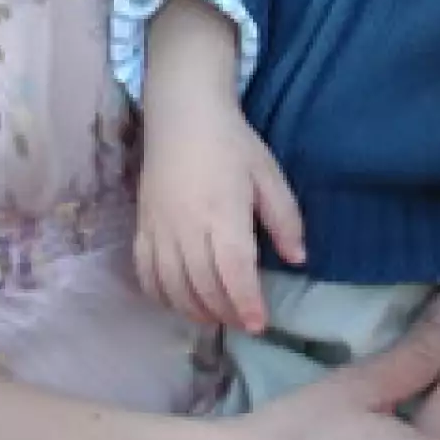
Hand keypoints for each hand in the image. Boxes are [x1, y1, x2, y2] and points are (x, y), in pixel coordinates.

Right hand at [135, 104, 303, 334]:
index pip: (233, 271)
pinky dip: (161, 296)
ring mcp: (160, 229)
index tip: (259, 324)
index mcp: (223, 213)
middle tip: (243, 322)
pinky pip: (145, 273)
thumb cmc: (231, 144)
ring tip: (215, 317)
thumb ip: (285, 218)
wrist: (182, 115)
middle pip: (203, 286)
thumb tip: (297, 258)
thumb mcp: (268, 174)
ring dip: (195, 310)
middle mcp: (187, 227)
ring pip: (173, 286)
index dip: (246, 303)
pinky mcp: (142, 226)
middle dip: (226, 312)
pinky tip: (179, 301)